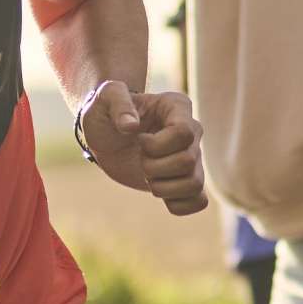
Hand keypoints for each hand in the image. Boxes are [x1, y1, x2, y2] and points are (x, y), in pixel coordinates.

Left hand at [78, 83, 208, 214]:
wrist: (104, 136)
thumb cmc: (106, 113)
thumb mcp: (104, 98)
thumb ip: (117, 102)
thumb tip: (130, 127)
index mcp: (178, 107)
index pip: (183, 133)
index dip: (156, 145)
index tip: (137, 139)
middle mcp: (192, 132)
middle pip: (187, 161)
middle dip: (154, 166)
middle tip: (140, 157)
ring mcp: (191, 157)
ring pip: (194, 184)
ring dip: (163, 187)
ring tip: (148, 175)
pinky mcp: (185, 180)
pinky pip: (198, 201)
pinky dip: (178, 205)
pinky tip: (160, 195)